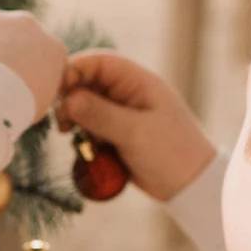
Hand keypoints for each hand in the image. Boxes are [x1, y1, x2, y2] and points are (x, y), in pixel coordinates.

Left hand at [0, 9, 65, 124]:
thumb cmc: (17, 108)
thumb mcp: (42, 103)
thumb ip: (38, 86)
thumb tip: (26, 88)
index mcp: (53, 48)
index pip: (41, 58)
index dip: (26, 74)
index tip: (15, 91)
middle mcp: (27, 24)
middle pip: (13, 38)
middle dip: (2, 56)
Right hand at [56, 51, 215, 200]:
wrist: (191, 187)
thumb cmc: (171, 154)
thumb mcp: (135, 133)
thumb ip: (100, 114)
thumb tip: (67, 99)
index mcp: (138, 81)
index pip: (98, 63)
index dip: (74, 71)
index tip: (58, 92)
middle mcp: (129, 93)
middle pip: (87, 83)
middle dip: (71, 99)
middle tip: (63, 122)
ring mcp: (123, 114)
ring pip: (87, 107)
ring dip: (75, 119)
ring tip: (69, 135)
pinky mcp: (119, 135)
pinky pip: (93, 128)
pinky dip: (84, 135)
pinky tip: (85, 148)